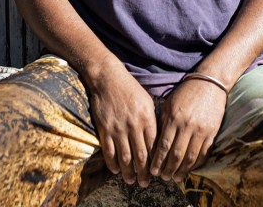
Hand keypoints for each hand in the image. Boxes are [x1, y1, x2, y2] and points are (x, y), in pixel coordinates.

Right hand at [86, 65, 158, 186]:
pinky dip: (113, 163)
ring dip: (128, 172)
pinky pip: (109, 151)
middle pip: (141, 156)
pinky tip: (116, 170)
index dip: (156, 162)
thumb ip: (152, 121)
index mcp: (148, 118)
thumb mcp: (147, 101)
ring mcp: (118, 128)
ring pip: (125, 157)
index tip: (157, 172)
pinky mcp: (105, 129)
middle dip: (144, 173)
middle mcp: (134, 125)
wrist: (108, 78)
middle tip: (145, 183)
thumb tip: (157, 139)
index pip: (154, 147)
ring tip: (130, 181)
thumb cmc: (130, 88)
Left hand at [150, 77, 227, 182]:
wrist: (209, 83)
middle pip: (176, 154)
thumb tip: (153, 145)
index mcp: (174, 118)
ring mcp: (201, 130)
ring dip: (182, 170)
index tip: (152, 171)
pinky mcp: (212, 133)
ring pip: (190, 157)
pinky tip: (189, 169)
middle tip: (163, 178)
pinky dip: (196, 164)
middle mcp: (187, 126)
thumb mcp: (169, 105)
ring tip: (175, 178)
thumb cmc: (185, 93)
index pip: (164, 145)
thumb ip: (162, 123)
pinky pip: (204, 153)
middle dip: (168, 169)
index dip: (157, 161)